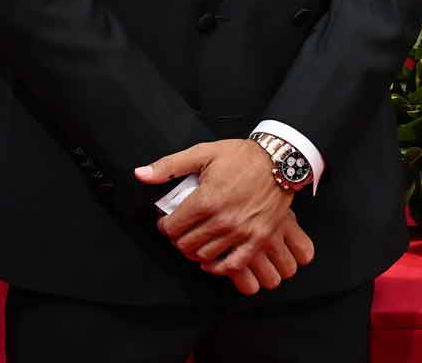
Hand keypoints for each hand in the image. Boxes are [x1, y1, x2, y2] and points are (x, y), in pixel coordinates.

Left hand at [136, 140, 312, 293]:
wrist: (281, 161)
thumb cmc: (243, 157)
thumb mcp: (204, 153)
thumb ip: (170, 166)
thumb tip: (141, 174)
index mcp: (206, 200)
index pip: (172, 227)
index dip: (165, 225)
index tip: (168, 221)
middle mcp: (222, 220)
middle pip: (185, 244)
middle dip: (178, 238)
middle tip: (182, 230)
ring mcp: (241, 232)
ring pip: (204, 256)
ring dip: (195, 251)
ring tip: (196, 240)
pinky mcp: (258, 238)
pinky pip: (232, 264)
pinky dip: (218, 267)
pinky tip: (211, 260)